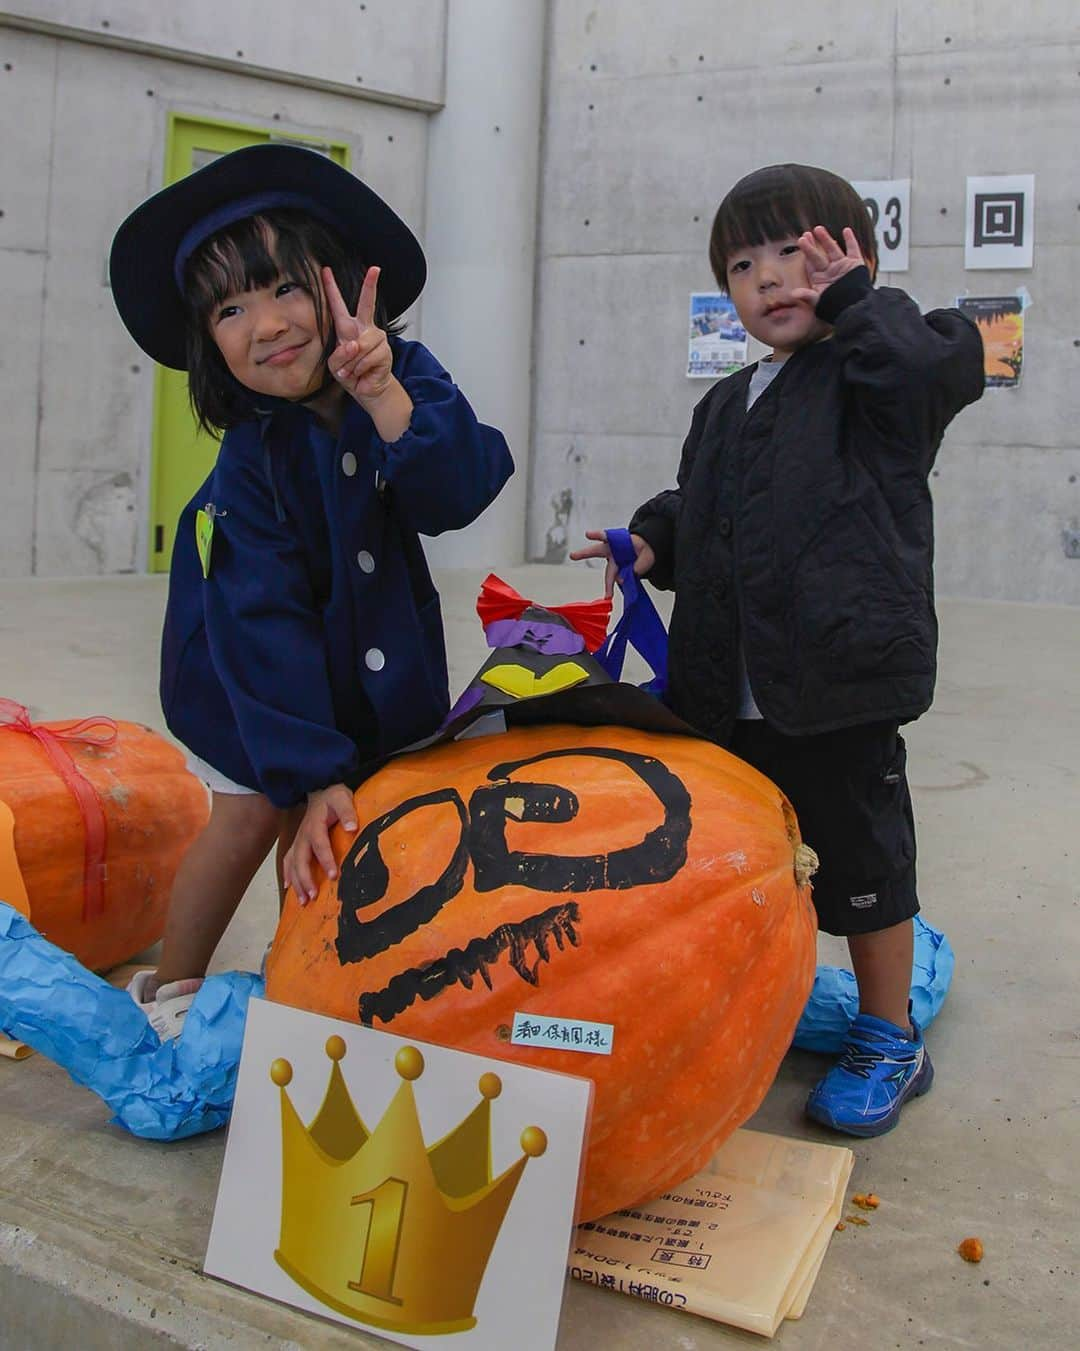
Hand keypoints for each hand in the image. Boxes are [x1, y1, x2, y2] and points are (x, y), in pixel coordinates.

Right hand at [282, 783, 357, 903]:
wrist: (321, 790)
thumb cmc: (334, 796)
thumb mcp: (342, 799)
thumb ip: (347, 812)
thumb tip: (352, 827)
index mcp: (315, 825)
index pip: (320, 845)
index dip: (326, 860)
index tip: (334, 876)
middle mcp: (303, 835)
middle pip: (300, 859)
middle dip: (305, 878)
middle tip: (313, 896)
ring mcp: (298, 840)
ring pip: (292, 863)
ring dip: (296, 882)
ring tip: (303, 901)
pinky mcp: (297, 843)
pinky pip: (289, 861)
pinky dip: (288, 875)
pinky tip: (290, 889)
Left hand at [323, 265, 395, 405]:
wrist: (366, 389)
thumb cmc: (349, 373)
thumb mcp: (335, 365)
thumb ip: (339, 355)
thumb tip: (354, 344)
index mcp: (347, 327)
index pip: (337, 305)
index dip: (331, 288)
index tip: (326, 270)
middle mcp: (363, 328)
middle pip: (367, 303)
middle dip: (370, 285)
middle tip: (375, 269)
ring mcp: (376, 338)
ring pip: (359, 345)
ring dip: (352, 362)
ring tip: (353, 370)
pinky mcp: (384, 350)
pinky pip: (367, 357)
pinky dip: (360, 368)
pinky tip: (362, 372)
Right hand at [569, 530, 655, 597]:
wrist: (645, 552)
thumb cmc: (643, 548)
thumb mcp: (647, 553)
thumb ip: (639, 564)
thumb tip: (624, 578)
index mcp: (617, 542)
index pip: (606, 536)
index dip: (596, 535)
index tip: (587, 534)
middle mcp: (611, 551)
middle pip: (596, 551)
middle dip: (584, 553)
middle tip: (573, 555)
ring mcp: (613, 562)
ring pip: (609, 573)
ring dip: (608, 585)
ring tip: (607, 596)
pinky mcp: (616, 571)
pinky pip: (614, 579)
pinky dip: (612, 588)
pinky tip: (610, 595)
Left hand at [791, 226, 866, 307]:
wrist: (855, 308)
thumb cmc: (835, 306)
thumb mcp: (819, 301)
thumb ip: (807, 296)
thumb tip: (792, 294)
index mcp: (820, 278)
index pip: (811, 262)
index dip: (806, 251)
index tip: (801, 240)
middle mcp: (830, 270)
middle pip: (820, 254)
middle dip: (813, 245)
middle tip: (806, 234)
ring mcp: (842, 266)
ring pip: (833, 249)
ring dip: (826, 239)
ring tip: (818, 229)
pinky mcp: (855, 264)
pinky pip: (853, 250)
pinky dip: (851, 240)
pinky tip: (846, 231)